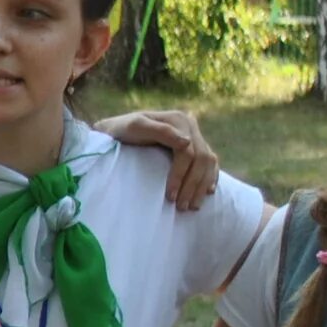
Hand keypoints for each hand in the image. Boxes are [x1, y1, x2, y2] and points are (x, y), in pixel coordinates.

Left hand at [96, 109, 222, 210]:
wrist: (116, 131)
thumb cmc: (122, 131)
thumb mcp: (136, 127)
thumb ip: (161, 131)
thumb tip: (187, 142)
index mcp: (179, 120)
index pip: (187, 152)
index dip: (181, 175)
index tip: (170, 197)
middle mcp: (190, 125)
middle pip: (201, 159)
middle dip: (192, 185)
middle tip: (182, 207)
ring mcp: (194, 135)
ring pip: (208, 162)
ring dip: (202, 185)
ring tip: (192, 206)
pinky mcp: (195, 146)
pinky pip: (210, 163)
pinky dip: (210, 177)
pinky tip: (208, 192)